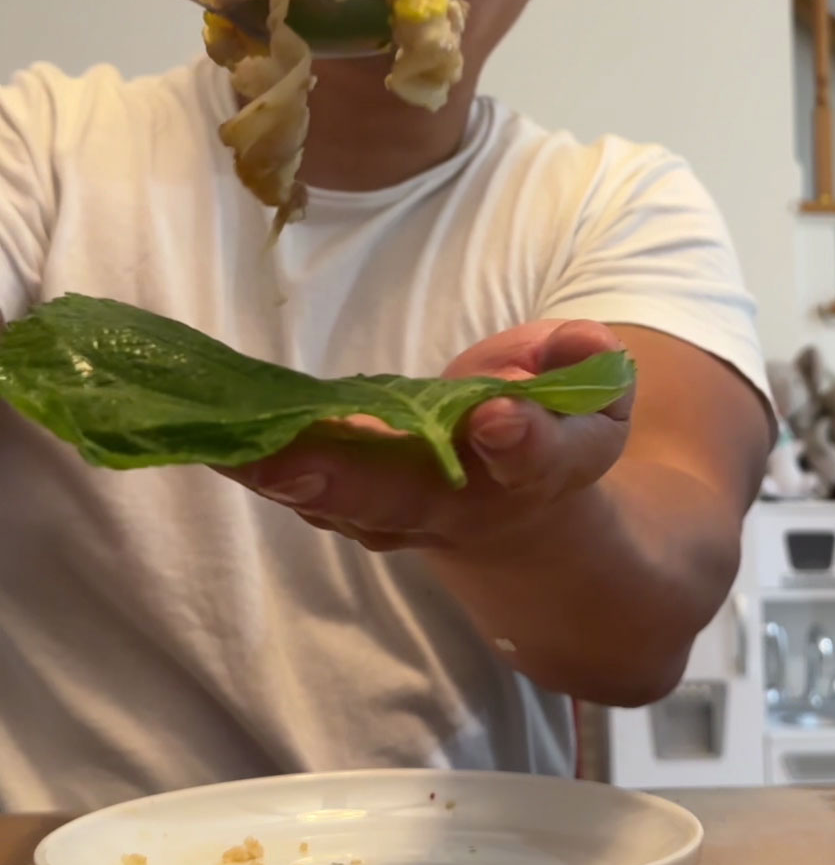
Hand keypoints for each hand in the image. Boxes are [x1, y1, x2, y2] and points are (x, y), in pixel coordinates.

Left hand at [222, 319, 634, 553]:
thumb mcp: (596, 396)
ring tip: (225, 443)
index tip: (496, 421)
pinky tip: (209, 429)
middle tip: (292, 467)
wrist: (523, 521)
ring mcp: (396, 513)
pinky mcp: (349, 502)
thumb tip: (583, 344)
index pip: (532, 458)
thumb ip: (588, 365)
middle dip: (346, 481)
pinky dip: (254, 462)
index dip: (519, 440)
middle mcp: (459, 505)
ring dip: (278, 475)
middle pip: (403, 497)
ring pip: (335, 500)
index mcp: (536, 473)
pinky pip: (299, 484)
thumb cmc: (555, 436)